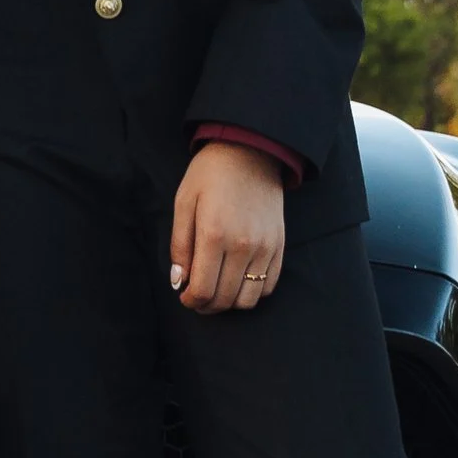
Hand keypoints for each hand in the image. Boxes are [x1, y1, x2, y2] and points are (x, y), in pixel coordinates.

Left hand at [169, 142, 285, 314]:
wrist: (251, 151)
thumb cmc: (210, 174)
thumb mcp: (184, 202)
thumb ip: (179, 245)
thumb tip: (178, 281)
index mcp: (214, 235)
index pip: (203, 289)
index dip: (191, 302)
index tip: (185, 297)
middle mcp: (243, 246)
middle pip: (225, 299)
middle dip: (206, 306)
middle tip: (197, 297)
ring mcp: (265, 247)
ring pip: (248, 299)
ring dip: (229, 302)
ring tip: (217, 290)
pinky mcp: (279, 246)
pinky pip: (268, 286)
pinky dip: (252, 292)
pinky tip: (238, 280)